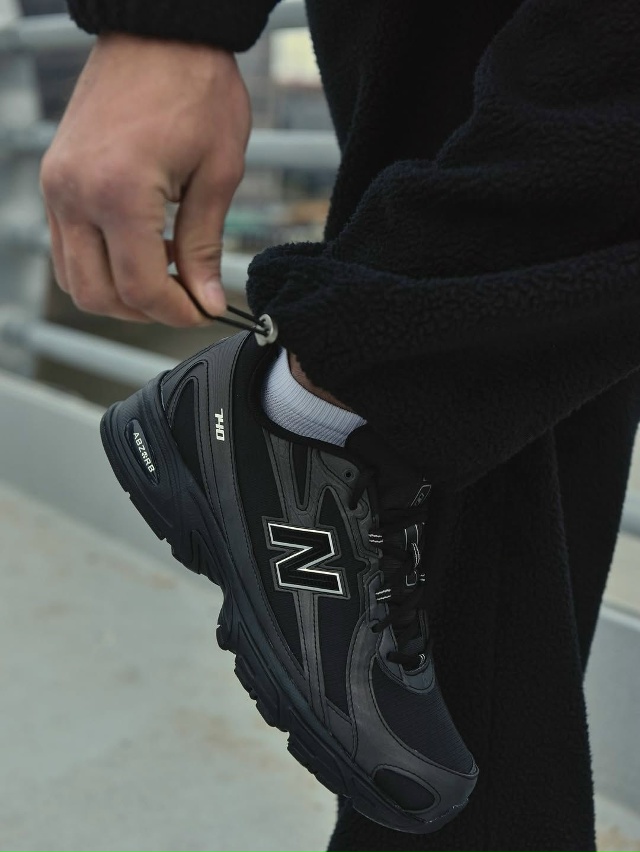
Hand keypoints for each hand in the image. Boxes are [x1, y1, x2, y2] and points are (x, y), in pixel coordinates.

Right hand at [40, 33, 250, 325]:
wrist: (158, 31)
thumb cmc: (196, 88)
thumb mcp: (218, 172)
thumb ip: (205, 245)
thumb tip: (207, 300)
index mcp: (118, 194)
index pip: (141, 288)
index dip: (176, 313)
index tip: (203, 311)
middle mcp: (75, 195)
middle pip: (99, 295)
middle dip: (145, 312)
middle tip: (184, 300)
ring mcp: (57, 187)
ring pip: (75, 278)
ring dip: (119, 293)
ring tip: (164, 274)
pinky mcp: (54, 180)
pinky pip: (66, 247)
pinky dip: (100, 264)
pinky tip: (139, 249)